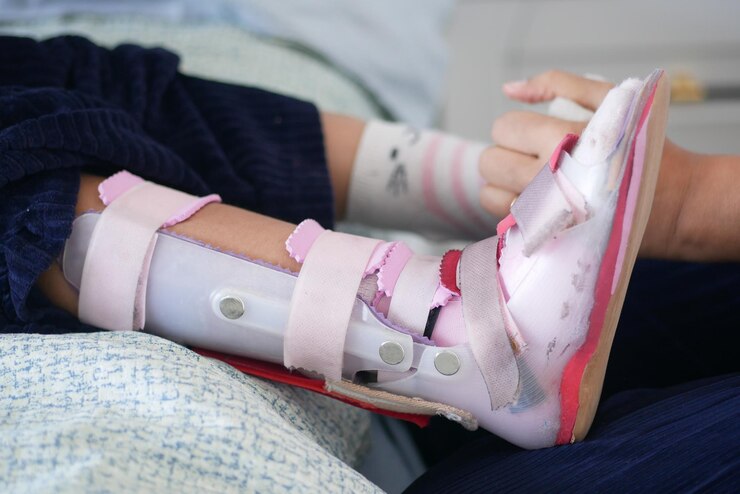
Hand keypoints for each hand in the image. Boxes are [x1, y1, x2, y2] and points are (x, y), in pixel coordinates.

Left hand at [480, 70, 699, 258]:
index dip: (517, 128)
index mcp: (559, 139)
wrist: (675, 203)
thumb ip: (558, 84)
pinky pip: (505, 221)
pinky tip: (540, 203)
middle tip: (533, 157)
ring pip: (490, 194)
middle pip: (490, 162)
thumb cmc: (642, 148)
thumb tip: (509, 89)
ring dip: (505, 185)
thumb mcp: (610, 99)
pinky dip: (515, 210)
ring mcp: (543, 211)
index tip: (536, 134)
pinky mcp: (547, 235)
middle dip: (506, 155)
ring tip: (535, 181)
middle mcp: (545, 177)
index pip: (503, 127)